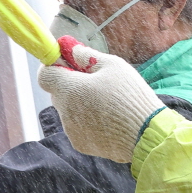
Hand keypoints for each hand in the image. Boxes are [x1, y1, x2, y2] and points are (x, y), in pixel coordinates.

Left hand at [38, 38, 167, 163]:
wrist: (147, 135)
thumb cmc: (131, 97)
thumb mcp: (113, 66)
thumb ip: (86, 56)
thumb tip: (69, 48)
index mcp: (69, 90)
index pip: (44, 75)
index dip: (53, 66)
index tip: (67, 63)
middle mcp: (65, 112)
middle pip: (58, 92)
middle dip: (71, 85)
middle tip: (96, 82)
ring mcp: (71, 131)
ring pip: (68, 110)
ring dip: (80, 103)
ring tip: (108, 104)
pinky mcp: (81, 144)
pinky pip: (77, 127)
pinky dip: (87, 121)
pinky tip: (109, 119)